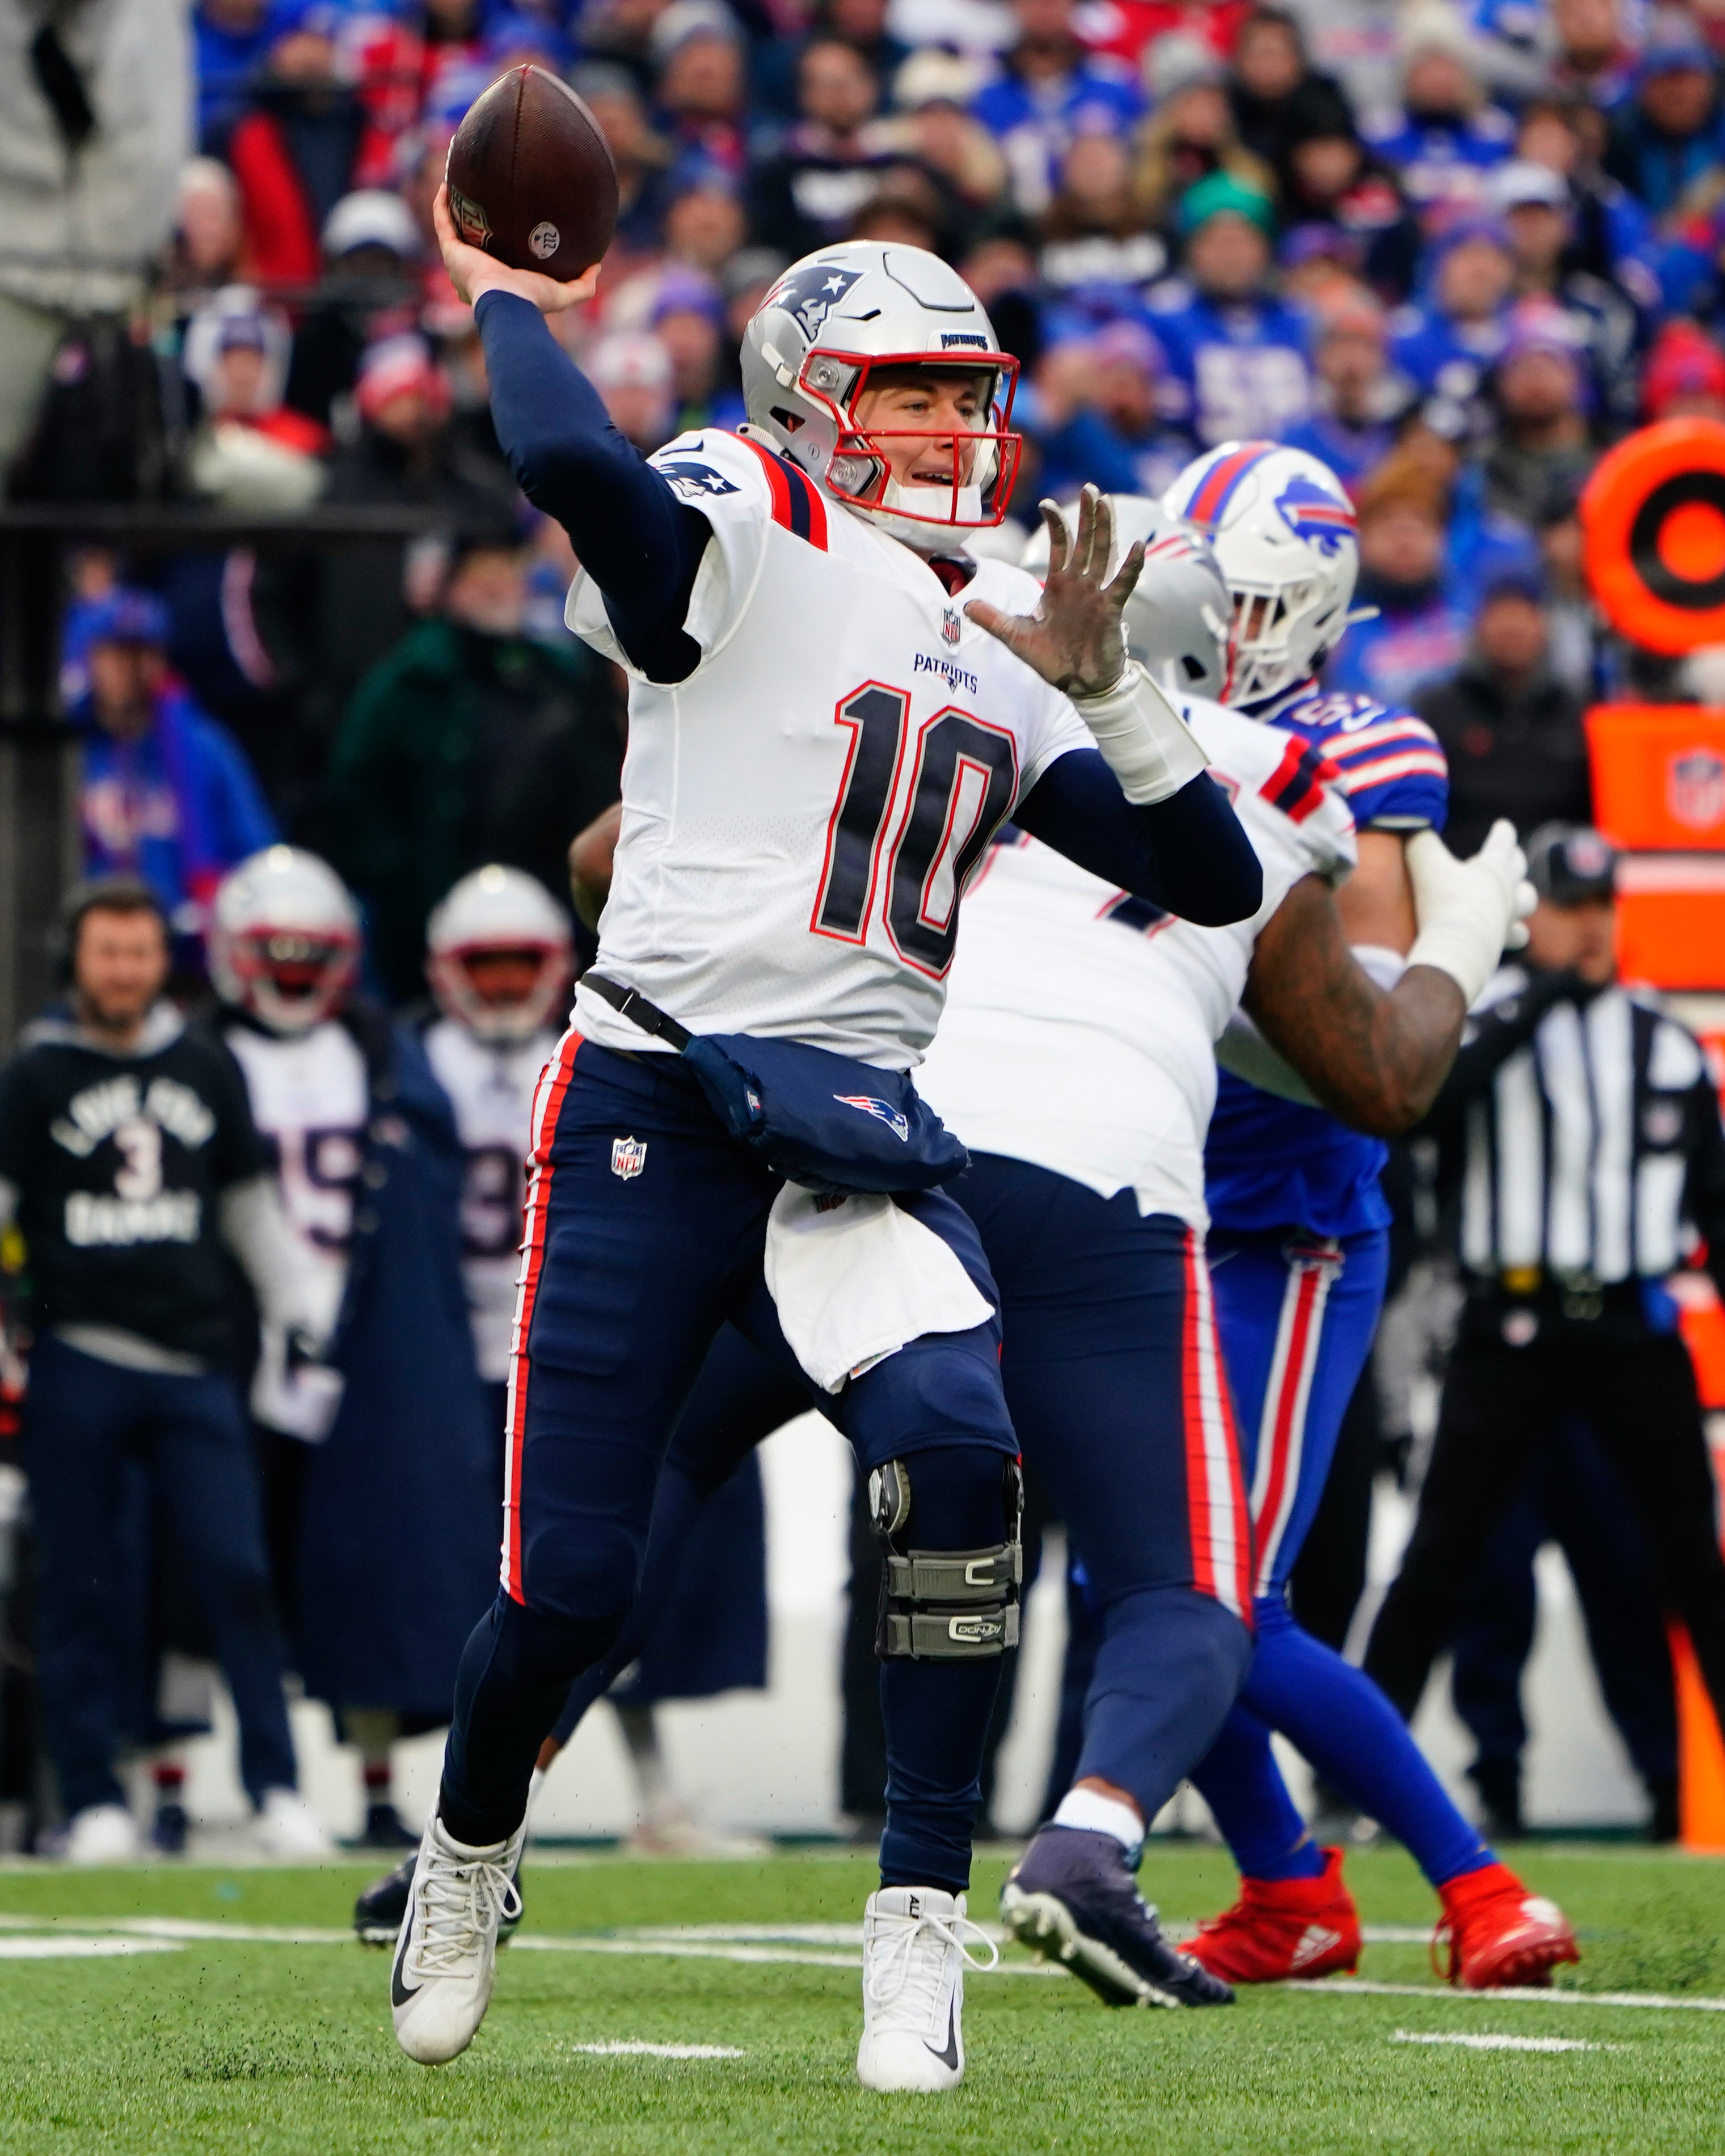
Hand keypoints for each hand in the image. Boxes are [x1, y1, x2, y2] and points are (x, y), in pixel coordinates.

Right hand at [433, 184, 599, 313]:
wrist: (508, 302)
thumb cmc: (532, 301)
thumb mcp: (563, 293)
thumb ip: (581, 285)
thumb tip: (596, 267)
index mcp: (495, 284)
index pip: (492, 265)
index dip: (493, 249)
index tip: (502, 229)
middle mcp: (472, 274)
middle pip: (468, 246)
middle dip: (469, 226)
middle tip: (477, 204)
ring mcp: (459, 262)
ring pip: (451, 230)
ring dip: (451, 208)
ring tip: (455, 186)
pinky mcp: (451, 251)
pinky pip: (442, 222)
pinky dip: (442, 204)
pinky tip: (447, 184)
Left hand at [965, 484, 1143, 697]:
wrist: (1078, 685)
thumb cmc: (1052, 660)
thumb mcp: (1016, 637)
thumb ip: (993, 619)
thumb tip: (965, 605)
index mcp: (1059, 586)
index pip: (1060, 547)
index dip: (1056, 525)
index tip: (1046, 503)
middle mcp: (1080, 585)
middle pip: (1085, 542)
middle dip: (1087, 516)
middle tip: (1090, 488)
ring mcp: (1096, 595)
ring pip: (1103, 554)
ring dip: (1106, 528)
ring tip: (1107, 502)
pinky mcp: (1110, 610)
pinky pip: (1122, 584)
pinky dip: (1131, 566)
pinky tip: (1138, 545)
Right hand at [1405, 819, 1531, 1006]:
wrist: (1455, 949)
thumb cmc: (1443, 903)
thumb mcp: (1424, 864)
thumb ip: (1419, 841)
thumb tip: (1410, 825)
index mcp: (1494, 866)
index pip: (1503, 842)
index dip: (1502, 833)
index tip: (1503, 826)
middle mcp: (1508, 890)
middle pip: (1519, 869)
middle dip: (1514, 861)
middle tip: (1510, 858)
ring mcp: (1508, 918)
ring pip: (1527, 903)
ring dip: (1522, 898)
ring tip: (1516, 900)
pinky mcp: (1502, 942)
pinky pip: (1516, 935)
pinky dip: (1512, 932)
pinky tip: (1503, 935)